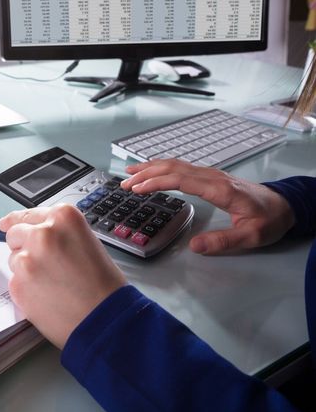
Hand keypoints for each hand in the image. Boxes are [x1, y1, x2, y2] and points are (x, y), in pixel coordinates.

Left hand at [0, 205, 126, 348]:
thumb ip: (58, 233)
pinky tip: (47, 296)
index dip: (18, 221)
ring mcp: (27, 259)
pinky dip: (26, 289)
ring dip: (26, 269)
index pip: (29, 214)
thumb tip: (34, 232)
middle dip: (24, 246)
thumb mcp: (86, 242)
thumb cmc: (103, 284)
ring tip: (53, 283)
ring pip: (14, 259)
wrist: (105, 319)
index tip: (7, 223)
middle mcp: (42, 234)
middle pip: (15, 233)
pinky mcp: (18, 284)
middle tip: (43, 263)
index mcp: (63, 218)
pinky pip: (14, 281)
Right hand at [121, 159, 294, 254]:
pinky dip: (163, 167)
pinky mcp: (210, 177)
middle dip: (146, 174)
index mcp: (219, 189)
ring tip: (130, 173)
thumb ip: (223, 241)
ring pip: (176, 164)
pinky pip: (182, 167)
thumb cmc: (269, 220)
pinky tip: (153, 171)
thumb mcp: (251, 236)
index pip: (181, 180)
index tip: (137, 188)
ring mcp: (211, 174)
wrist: (286, 205)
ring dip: (151, 167)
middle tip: (124, 183)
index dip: (156, 182)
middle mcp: (212, 177)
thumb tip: (194, 246)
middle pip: (173, 168)